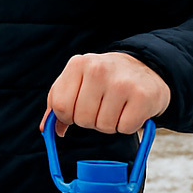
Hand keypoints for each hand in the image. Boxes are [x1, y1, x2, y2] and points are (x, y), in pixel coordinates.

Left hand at [40, 52, 169, 137]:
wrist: (147, 67)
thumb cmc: (106, 79)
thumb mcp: (77, 81)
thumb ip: (58, 102)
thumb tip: (46, 129)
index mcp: (78, 64)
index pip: (60, 106)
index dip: (67, 116)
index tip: (78, 109)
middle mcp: (98, 69)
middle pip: (81, 119)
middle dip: (91, 120)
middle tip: (103, 105)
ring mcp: (122, 82)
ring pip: (103, 126)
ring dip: (110, 124)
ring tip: (118, 106)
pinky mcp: (143, 96)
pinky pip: (125, 128)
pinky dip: (128, 125)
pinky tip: (131, 109)